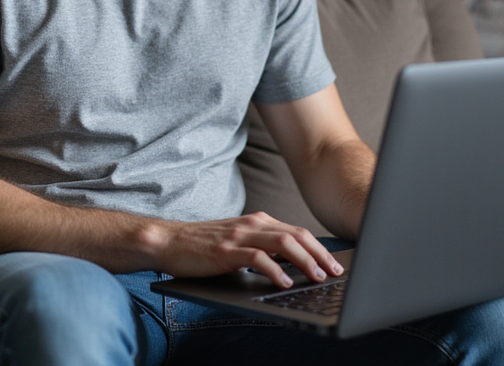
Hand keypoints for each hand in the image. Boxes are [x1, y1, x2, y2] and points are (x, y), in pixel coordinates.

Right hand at [142, 211, 344, 288]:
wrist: (168, 241)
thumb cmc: (203, 246)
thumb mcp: (238, 242)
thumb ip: (262, 248)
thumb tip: (291, 266)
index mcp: (257, 221)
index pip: (297, 232)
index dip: (319, 248)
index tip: (334, 263)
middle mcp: (252, 224)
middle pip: (296, 235)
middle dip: (320, 254)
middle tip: (335, 272)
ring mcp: (238, 236)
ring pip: (282, 243)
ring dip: (304, 261)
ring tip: (317, 277)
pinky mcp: (225, 251)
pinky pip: (257, 258)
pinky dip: (275, 270)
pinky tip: (285, 282)